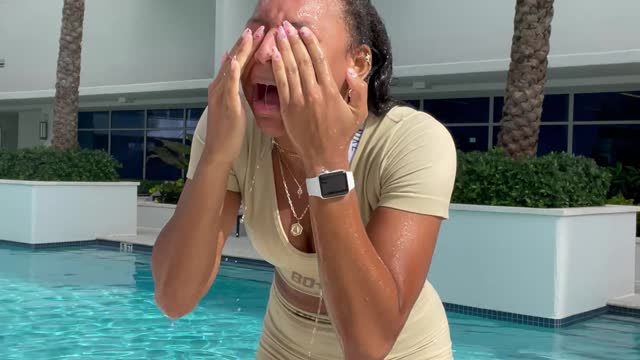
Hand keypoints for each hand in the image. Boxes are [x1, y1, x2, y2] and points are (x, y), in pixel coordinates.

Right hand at [204, 26, 264, 160]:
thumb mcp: (232, 105)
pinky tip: (234, 61)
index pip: (235, 62)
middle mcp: (219, 88)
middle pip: (232, 60)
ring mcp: (221, 95)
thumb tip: (234, 69)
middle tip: (257, 29)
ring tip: (248, 36)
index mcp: (222, 87)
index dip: (245, 47)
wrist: (219, 151)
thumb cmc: (228, 132)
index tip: (257, 34)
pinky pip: (228, 86)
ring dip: (240, 51)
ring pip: (231, 68)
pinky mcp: (226, 106)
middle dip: (245, 44)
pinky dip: (230, 72)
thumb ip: (233, 87)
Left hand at [271, 22, 368, 175]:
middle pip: (303, 61)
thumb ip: (359, 90)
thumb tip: (351, 71)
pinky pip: (281, 84)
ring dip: (284, 50)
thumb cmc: (341, 134)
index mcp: (331, 92)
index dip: (311, 43)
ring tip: (279, 35)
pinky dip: (277, 68)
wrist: (324, 156)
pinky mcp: (287, 109)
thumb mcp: (359, 113)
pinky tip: (274, 56)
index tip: (305, 31)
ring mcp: (299, 101)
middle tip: (288, 26)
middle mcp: (314, 93)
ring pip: (290, 70)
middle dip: (294, 41)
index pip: (319, 61)